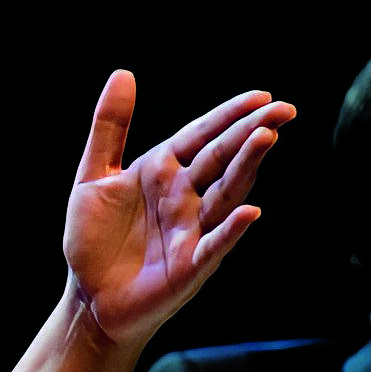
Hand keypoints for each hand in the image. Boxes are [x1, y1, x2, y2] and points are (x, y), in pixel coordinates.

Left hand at [63, 71, 294, 345]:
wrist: (88, 297)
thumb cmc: (94, 240)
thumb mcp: (93, 176)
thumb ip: (110, 128)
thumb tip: (123, 74)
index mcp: (163, 172)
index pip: (202, 136)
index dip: (229, 116)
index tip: (262, 96)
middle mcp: (184, 197)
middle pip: (222, 159)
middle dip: (250, 133)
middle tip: (283, 109)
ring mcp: (192, 230)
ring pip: (225, 193)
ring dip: (245, 168)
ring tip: (267, 138)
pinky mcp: (190, 264)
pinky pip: (214, 244)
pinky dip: (230, 229)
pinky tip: (248, 213)